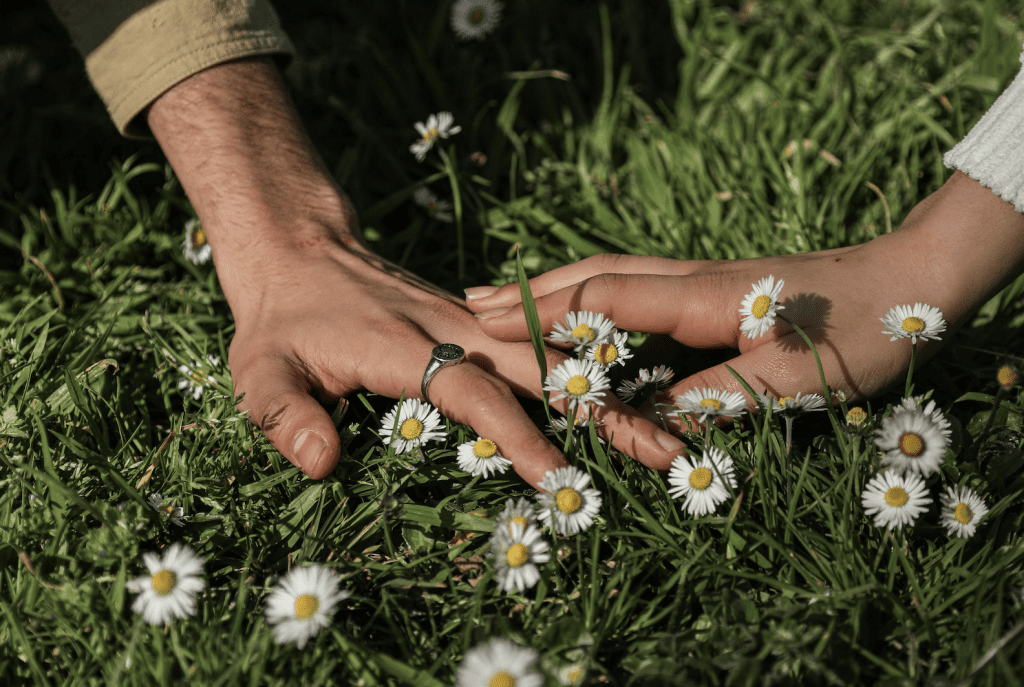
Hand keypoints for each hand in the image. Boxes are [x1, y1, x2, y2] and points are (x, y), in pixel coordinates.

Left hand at [145, 58, 686, 483]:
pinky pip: (543, 350)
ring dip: (610, 394)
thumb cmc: (280, 320)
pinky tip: (624, 401)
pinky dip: (587, 375)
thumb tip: (319, 465)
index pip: (476, 396)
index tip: (562, 478)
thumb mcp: (258, 370)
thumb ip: (285, 414)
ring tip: (666, 432)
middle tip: (664, 451)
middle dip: (603, 413)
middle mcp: (456, 331)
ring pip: (556, 357)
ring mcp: (473, 325)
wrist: (301, 249)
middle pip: (543, 372)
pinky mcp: (479, 326)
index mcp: (407, 349)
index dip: (519, 438)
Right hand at [466, 171, 1023, 433]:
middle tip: (469, 303)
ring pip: (609, 276)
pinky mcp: (709, 291)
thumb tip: (649, 419)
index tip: (487, 325)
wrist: (910, 278)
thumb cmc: (859, 329)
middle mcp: (688, 279)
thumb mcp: (793, 379)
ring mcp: (697, 280)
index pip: (605, 298)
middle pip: (594, 277)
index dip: (544, 315)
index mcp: (701, 296)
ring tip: (502, 299)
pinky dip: (589, 295)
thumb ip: (716, 396)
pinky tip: (577, 309)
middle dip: (530, 293)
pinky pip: (633, 289)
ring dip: (552, 288)